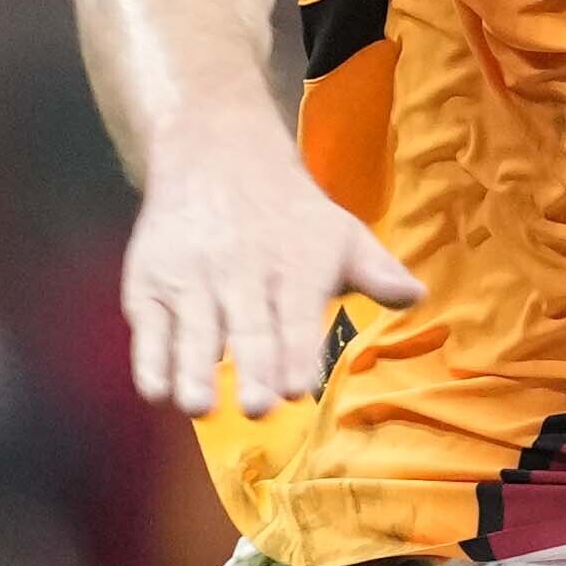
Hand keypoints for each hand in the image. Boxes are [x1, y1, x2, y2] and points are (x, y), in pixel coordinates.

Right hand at [120, 131, 420, 418]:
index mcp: (293, 267)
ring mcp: (190, 278)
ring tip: (200, 406)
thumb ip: (377, 271)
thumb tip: (416, 295)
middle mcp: (240, 273)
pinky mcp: (148, 281)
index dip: (297, 353)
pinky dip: (149, 358)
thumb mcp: (342, 232)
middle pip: (247, 327)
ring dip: (195, 370)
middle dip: (253, 368)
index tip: (298, 388)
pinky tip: (156, 390)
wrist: (215, 157)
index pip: (296, 318)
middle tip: (257, 408)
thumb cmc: (291, 213)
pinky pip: (149, 325)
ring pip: (194, 330)